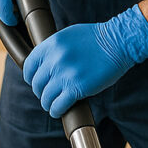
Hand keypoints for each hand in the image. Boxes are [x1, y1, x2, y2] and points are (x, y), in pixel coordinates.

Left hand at [23, 4, 147, 117]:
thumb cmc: (96, 38)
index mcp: (51, 44)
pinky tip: (59, 110)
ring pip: (46, 97)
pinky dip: (57, 110)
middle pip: (37, 83)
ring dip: (48, 103)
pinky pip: (58, 105)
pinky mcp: (77, 88)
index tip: (35, 82)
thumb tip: (44, 64)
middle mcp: (55, 59)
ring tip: (53, 104)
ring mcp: (65, 74)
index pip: (29, 65)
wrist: (118, 42)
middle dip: (40, 92)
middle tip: (47, 94)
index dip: (30, 77)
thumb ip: (54, 49)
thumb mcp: (69, 36)